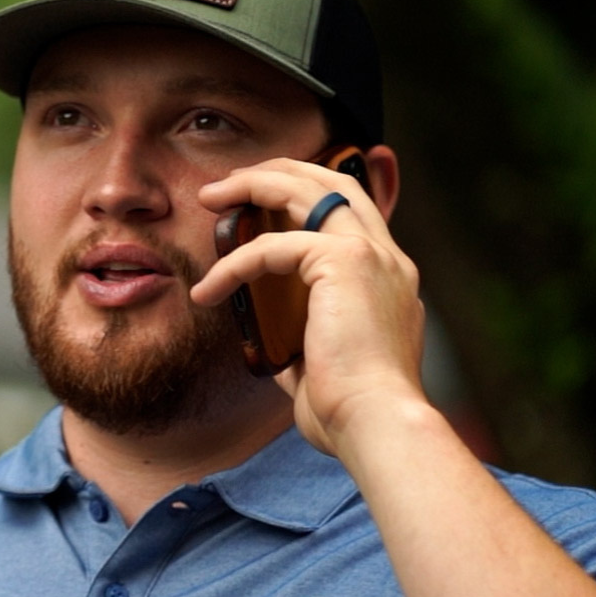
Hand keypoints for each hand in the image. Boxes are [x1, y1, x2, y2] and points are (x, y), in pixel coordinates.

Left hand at [189, 156, 428, 452]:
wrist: (375, 425)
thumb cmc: (349, 411)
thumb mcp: (321, 363)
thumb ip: (299, 337)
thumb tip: (268, 338)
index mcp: (388, 280)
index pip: (352, 212)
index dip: (308, 193)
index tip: (260, 200)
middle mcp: (388, 259)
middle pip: (335, 182)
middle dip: (280, 171)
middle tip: (230, 183)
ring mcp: (371, 255)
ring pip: (309, 189)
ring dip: (253, 185)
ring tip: (211, 197)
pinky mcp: (346, 263)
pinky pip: (273, 247)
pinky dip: (233, 264)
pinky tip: (207, 290)